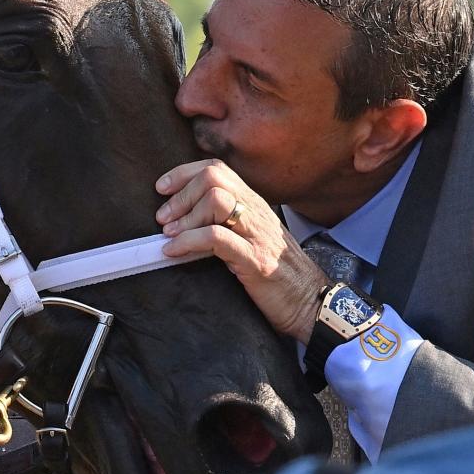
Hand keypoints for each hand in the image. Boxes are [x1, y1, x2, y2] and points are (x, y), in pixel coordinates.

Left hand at [156, 159, 324, 342]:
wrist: (311, 303)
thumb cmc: (278, 274)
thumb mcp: (252, 238)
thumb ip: (229, 222)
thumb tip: (188, 217)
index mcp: (254, 204)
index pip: (218, 170)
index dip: (184, 173)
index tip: (162, 188)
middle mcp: (256, 212)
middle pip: (213, 179)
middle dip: (180, 195)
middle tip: (163, 218)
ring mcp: (257, 234)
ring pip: (216, 201)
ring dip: (184, 217)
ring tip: (169, 235)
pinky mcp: (254, 260)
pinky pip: (216, 238)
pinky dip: (188, 241)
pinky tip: (173, 251)